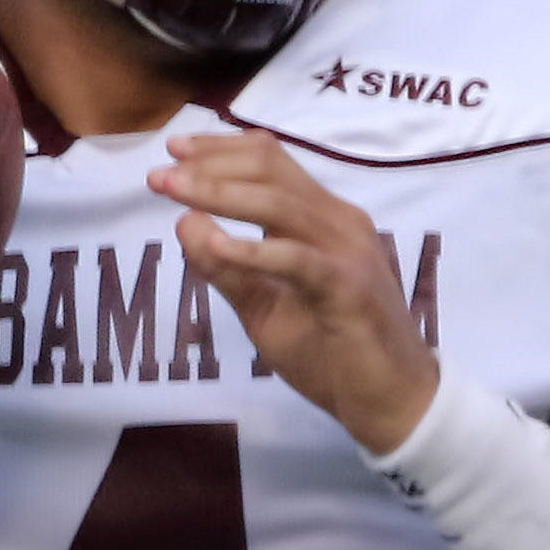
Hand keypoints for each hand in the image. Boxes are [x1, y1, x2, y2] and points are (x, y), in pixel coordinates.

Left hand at [154, 133, 437, 450]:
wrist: (390, 402)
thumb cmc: (332, 353)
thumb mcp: (264, 308)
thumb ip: (227, 270)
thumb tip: (183, 222)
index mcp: (322, 218)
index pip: (270, 161)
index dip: (220, 149)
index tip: (173, 148)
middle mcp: (338, 221)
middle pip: (271, 169)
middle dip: (210, 166)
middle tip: (159, 177)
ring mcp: (348, 251)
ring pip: (280, 204)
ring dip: (221, 194)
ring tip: (175, 194)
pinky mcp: (349, 288)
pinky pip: (298, 259)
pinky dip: (254, 250)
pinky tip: (216, 247)